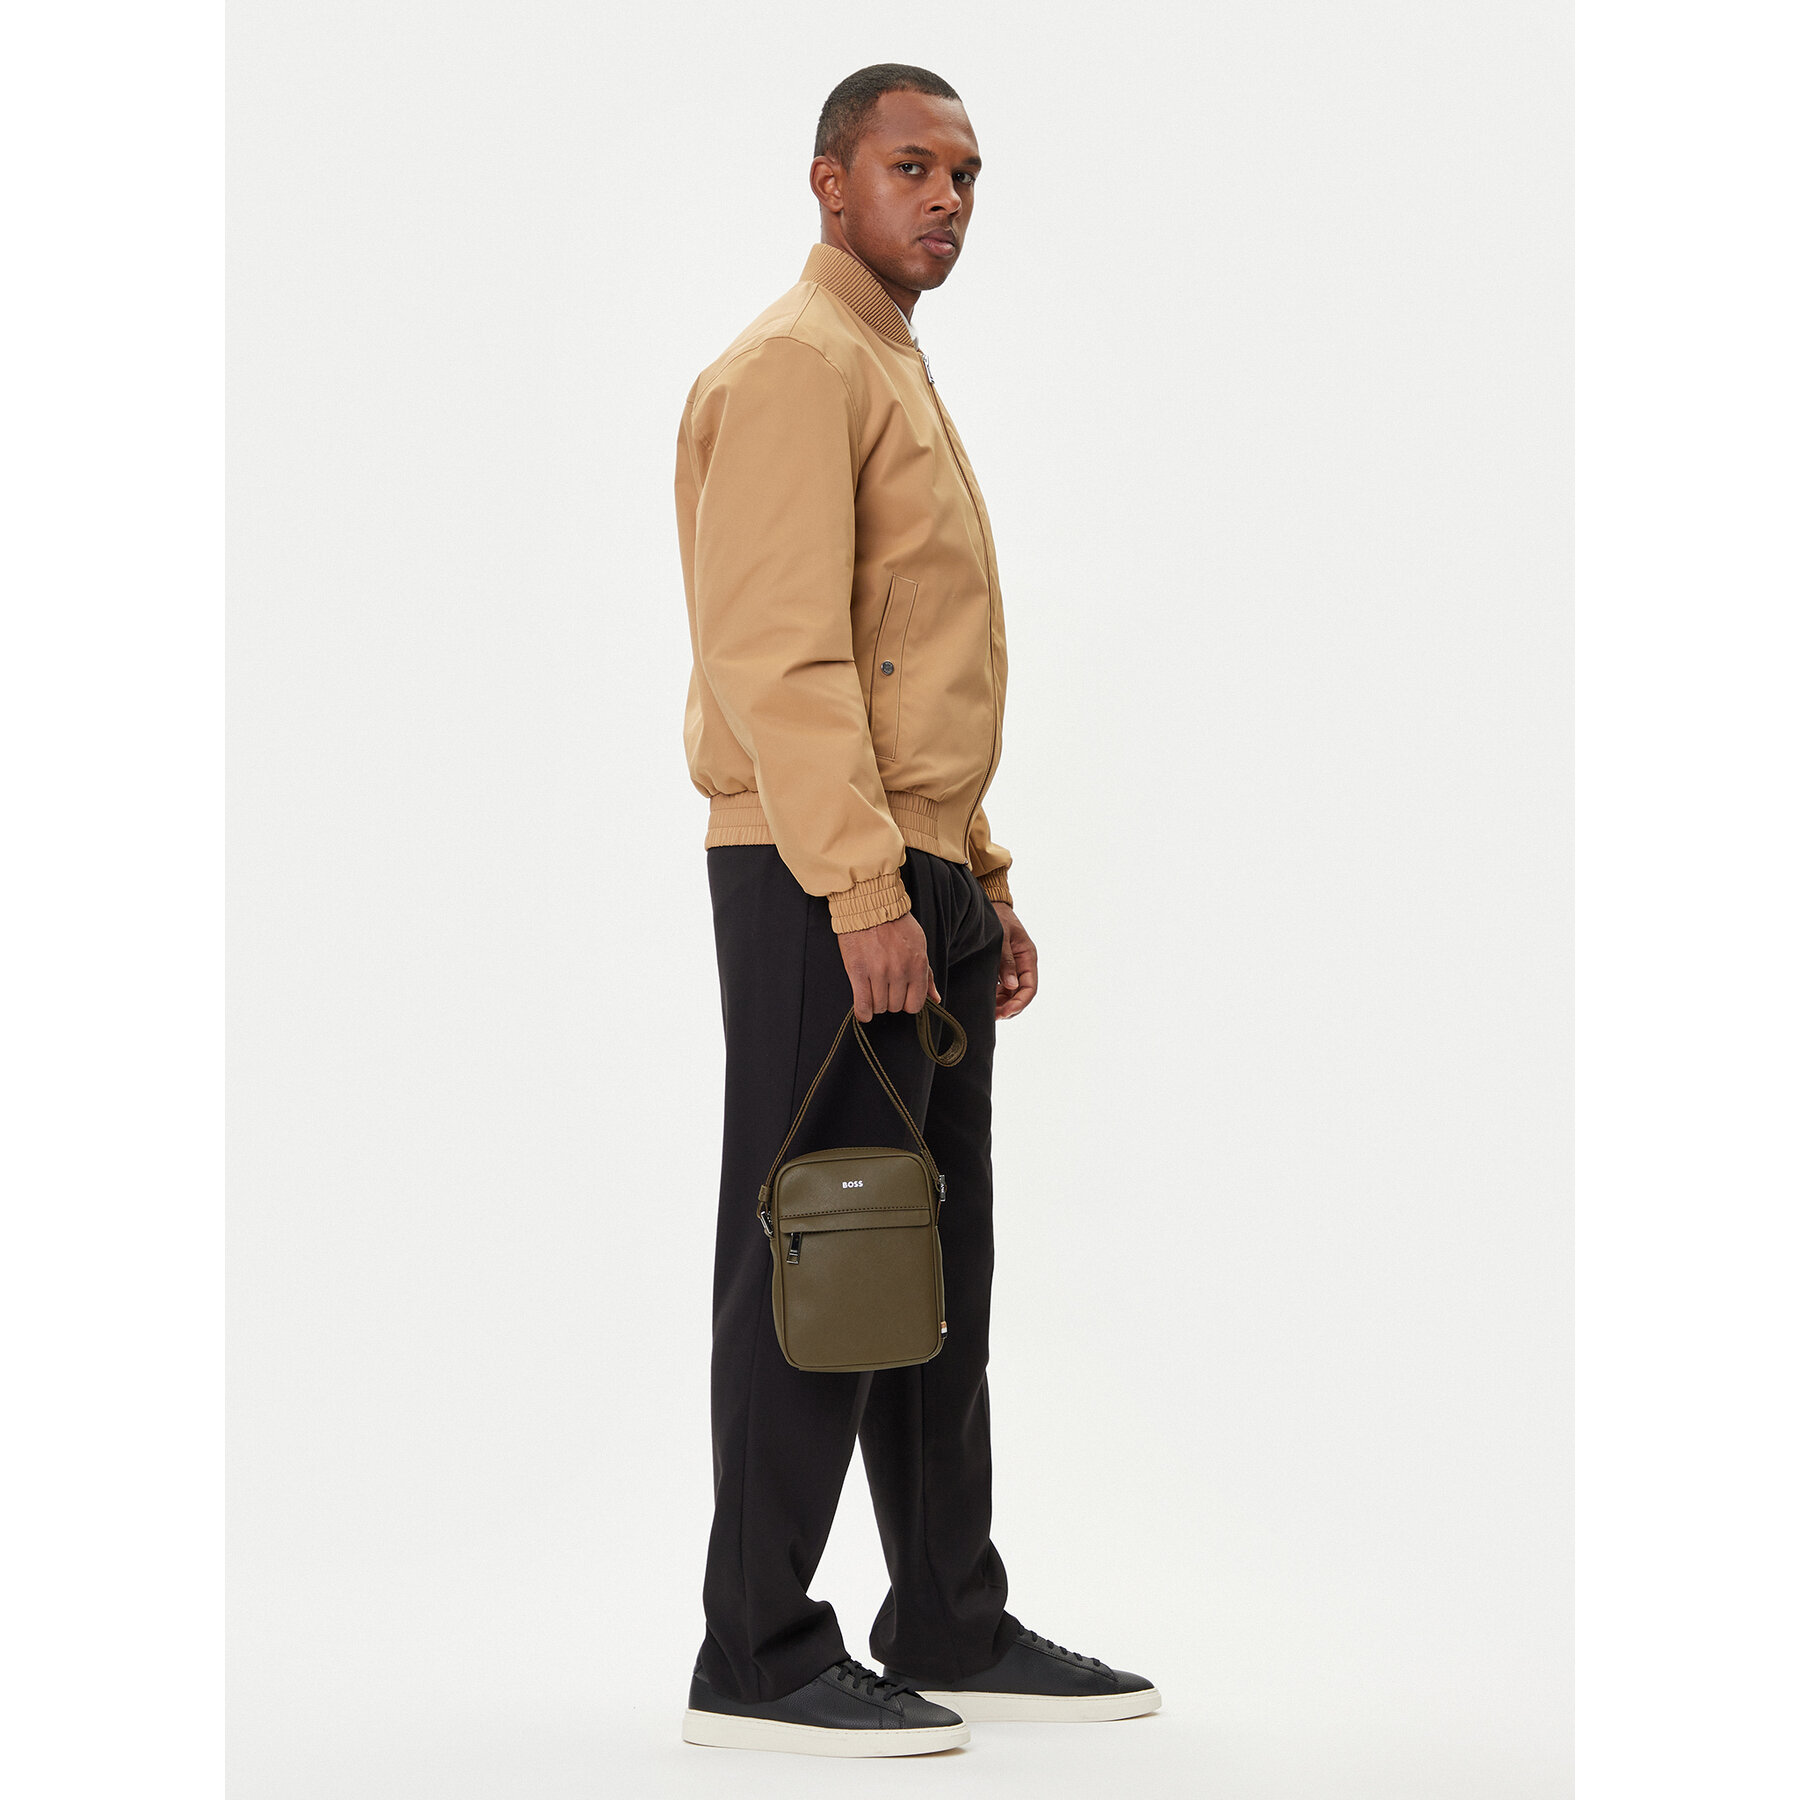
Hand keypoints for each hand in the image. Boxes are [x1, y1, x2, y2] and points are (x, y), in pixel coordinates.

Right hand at [838, 910, 940, 1021]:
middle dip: (891, 1001)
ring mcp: (879, 972)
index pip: (916, 1004)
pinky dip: (863, 1012)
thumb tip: (935, 999)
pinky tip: (864, 1010)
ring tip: (873, 990)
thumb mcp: (919, 945)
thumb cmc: (895, 925)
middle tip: (885, 987)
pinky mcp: (858, 972)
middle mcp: (900, 971)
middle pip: (896, 1006)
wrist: (868, 906)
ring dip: (876, 1003)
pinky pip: (862, 1005)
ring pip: (879, 1007)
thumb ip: (926, 975)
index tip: (901, 995)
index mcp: (918, 964)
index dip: (907, 1002)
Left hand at [991, 902, 1037, 1019]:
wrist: (992, 904)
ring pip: (1012, 994)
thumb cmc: (998, 917)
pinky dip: (997, 996)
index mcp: (1028, 957)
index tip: (1006, 1012)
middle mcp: (1023, 965)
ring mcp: (1014, 967)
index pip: (1030, 988)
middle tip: (994, 1016)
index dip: (1019, 1003)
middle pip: (1022, 994)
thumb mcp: (1002, 937)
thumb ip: (1006, 960)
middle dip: (1010, 1008)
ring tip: (989, 1011)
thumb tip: (1010, 985)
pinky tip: (986, 1000)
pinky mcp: (1003, 968)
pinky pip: (1003, 988)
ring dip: (1003, 1004)